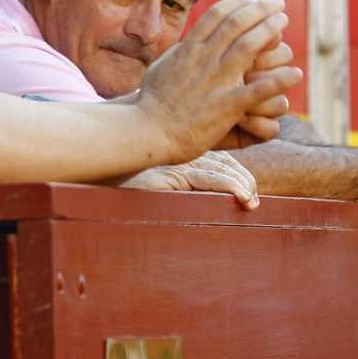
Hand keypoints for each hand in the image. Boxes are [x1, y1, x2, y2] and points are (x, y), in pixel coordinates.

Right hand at [122, 151, 259, 209]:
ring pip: (223, 169)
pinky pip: (211, 178)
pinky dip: (233, 187)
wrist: (102, 192)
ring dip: (243, 186)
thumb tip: (210, 203)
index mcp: (181, 155)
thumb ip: (183, 189)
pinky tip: (243, 198)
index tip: (250, 194)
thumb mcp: (161, 191)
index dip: (239, 174)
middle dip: (245, 181)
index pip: (220, 159)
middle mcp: (181, 155)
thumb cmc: (128, 196)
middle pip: (226, 163)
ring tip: (252, 203)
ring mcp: (178, 163)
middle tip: (254, 202)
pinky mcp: (173, 174)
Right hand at [134, 0, 301, 163]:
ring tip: (284, 21)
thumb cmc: (151, 101)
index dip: (238, 3)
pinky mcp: (226, 106)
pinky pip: (258, 90)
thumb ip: (180, 53)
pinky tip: (296, 74)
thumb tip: (187, 43)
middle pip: (237, 23)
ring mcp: (216, 81)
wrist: (147, 130)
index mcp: (188, 49)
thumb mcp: (163, 67)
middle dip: (260, 9)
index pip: (217, 14)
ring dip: (270, 30)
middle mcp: (204, 59)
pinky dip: (279, 81)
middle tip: (278, 3)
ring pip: (248, 46)